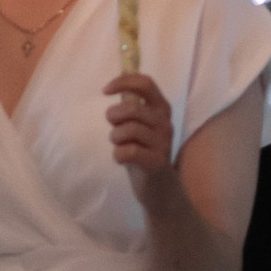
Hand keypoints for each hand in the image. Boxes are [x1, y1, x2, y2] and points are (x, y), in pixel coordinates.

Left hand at [104, 71, 175, 202]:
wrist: (160, 188)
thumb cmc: (144, 151)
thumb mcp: (139, 125)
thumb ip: (131, 106)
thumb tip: (116, 82)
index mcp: (161, 108)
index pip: (146, 83)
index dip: (124, 82)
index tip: (105, 91)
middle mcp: (165, 123)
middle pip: (132, 108)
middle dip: (114, 116)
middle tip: (113, 127)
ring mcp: (163, 143)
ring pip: (128, 130)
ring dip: (115, 138)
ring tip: (119, 145)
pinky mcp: (157, 162)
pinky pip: (128, 151)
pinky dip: (118, 155)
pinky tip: (121, 159)